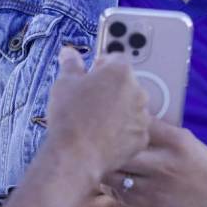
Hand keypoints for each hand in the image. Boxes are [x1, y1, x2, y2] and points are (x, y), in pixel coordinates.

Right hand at [45, 46, 150, 183]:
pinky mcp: (141, 138)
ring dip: (119, 109)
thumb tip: (69, 52)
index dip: (101, 66)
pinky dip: (123, 130)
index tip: (91, 75)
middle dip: (111, 89)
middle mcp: (138, 91)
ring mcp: (142, 116)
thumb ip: (71, 64)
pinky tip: (104, 135)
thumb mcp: (64, 83)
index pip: (115, 59)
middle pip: (125, 83)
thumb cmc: (69, 115)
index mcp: (120, 72)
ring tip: (96, 120)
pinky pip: (133, 129)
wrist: (76, 154)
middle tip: (90, 100)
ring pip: (131, 107)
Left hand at [100, 119, 206, 206]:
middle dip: (106, 142)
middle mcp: (163, 161)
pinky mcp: (148, 205)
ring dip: (105, 165)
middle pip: (119, 146)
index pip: (137, 122)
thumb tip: (130, 123)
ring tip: (102, 161)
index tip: (112, 118)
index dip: (121, 119)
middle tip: (97, 139)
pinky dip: (110, 185)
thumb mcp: (189, 143)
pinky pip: (118, 192)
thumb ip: (161, 134)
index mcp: (175, 139)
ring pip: (113, 170)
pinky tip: (112, 179)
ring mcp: (154, 184)